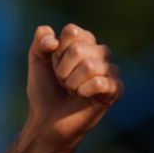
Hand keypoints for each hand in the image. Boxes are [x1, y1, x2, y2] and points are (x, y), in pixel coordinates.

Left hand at [23, 23, 121, 152]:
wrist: (47, 121)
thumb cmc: (45, 91)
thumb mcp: (37, 61)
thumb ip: (40, 40)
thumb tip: (53, 40)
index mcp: (84, 41)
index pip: (72, 31)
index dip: (56, 52)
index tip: (55, 66)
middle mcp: (101, 52)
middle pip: (78, 48)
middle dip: (62, 70)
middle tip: (63, 83)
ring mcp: (111, 70)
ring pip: (89, 66)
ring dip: (72, 83)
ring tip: (72, 91)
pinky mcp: (116, 89)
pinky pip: (99, 82)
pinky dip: (83, 91)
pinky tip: (82, 97)